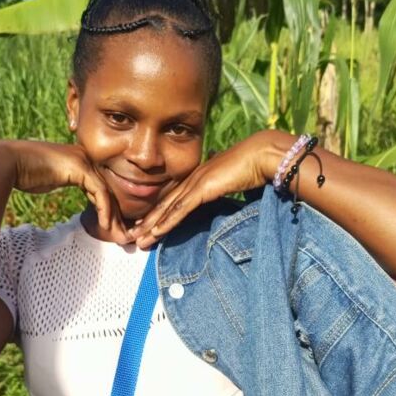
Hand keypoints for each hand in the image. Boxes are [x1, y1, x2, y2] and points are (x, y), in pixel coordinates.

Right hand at [2, 139, 131, 244]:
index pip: (101, 187)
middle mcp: (86, 157)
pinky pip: (100, 192)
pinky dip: (104, 210)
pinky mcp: (81, 167)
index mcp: (80, 159)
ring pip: (107, 192)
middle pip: (108, 190)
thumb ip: (65, 181)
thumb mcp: (51, 179)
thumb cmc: (24, 173)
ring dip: (114, 217)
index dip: (108, 210)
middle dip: (117, 216)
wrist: (8, 163)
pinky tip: (105, 226)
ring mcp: (84, 160)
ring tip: (118, 236)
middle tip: (123, 236)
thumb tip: (69, 190)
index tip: (112, 230)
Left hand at [129, 132, 275, 247]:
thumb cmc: (254, 167)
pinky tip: (156, 233)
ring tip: (138, 240)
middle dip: (147, 221)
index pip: (174, 198)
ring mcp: (196, 182)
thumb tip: (222, 191)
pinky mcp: (202, 189)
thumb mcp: (233, 181)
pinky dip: (167, 222)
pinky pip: (180, 209)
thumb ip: (223, 187)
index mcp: (199, 177)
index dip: (159, 212)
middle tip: (132, 235)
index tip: (146, 225)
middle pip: (165, 204)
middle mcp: (193, 178)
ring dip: (151, 226)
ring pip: (168, 209)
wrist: (262, 155)